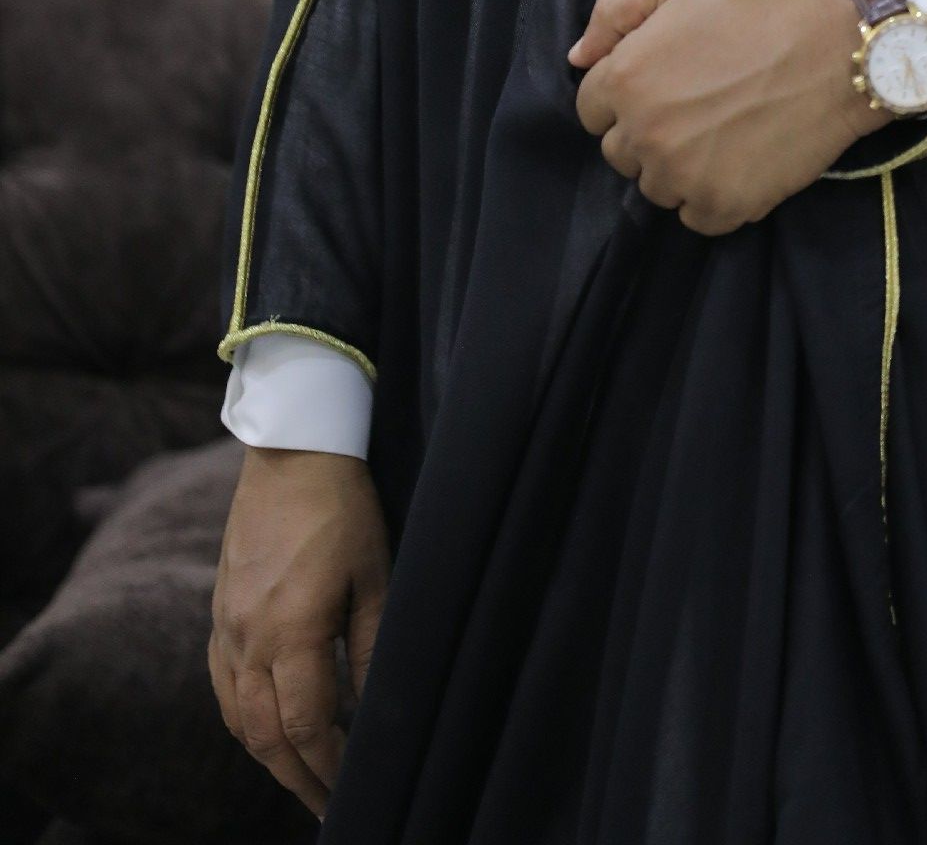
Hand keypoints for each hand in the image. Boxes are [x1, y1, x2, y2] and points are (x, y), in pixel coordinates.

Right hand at [209, 445, 390, 818]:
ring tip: (302, 776)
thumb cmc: (344, 507)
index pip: (305, 725)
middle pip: (264, 736)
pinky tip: (266, 727)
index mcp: (292, 630)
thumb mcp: (376, 573)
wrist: (291, 451)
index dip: (328, 766)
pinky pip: (223, 686)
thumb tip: (375, 708)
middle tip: (327, 805)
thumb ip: (373, 646)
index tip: (350, 789)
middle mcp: (249, 637)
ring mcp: (227, 626)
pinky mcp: (219, 612)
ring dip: (268, 755)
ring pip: (238, 717)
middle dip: (298, 777)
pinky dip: (244, 719)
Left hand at [568, 0, 893, 233]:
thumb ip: (613, 12)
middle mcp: (643, 136)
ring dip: (676, 168)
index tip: (662, 83)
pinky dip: (709, 197)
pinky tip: (736, 162)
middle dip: (646, 132)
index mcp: (624, 81)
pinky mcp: (722, 206)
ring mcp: (682, 177)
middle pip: (619, 153)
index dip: (625, 94)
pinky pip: (694, 217)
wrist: (833, 56)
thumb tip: (577, 57)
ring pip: (655, 188)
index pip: (591, 109)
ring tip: (719, 134)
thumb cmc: (754, 13)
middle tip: (694, 107)